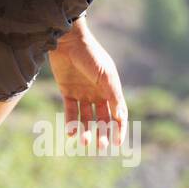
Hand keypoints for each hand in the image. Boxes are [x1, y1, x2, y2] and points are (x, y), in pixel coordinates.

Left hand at [48, 20, 127, 148]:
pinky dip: (71, 123)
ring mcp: (82, 93)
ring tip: (85, 142)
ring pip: (86, 118)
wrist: (68, 41)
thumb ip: (113, 95)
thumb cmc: (91, 55)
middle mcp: (98, 93)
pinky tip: (72, 134)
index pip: (118, 114)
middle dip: (102, 133)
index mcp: (111, 90)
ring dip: (86, 131)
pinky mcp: (67, 92)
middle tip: (100, 146)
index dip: (119, 129)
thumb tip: (121, 116)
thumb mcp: (105, 75)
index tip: (117, 143)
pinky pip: (70, 112)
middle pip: (102, 119)